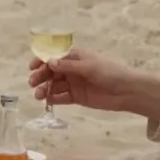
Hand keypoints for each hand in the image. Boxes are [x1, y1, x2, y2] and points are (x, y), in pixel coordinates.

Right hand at [29, 48, 159, 116]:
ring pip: (54, 85)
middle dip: (41, 77)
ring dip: (45, 89)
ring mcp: (74, 84)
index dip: (42, 61)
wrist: (127, 92)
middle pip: (51, 72)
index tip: (32, 67)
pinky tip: (47, 102)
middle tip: (32, 83)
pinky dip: (53, 99)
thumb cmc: (110, 73)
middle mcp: (72, 69)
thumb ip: (68, 66)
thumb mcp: (88, 67)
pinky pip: (62, 97)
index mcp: (75, 57)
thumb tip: (49, 62)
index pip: (54, 57)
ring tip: (38, 96)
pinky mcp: (77, 97)